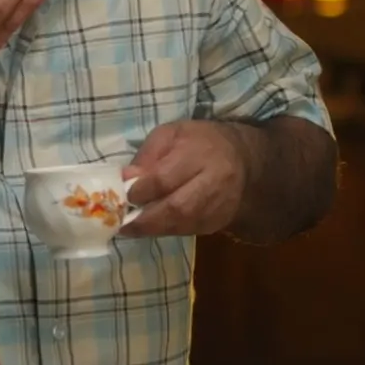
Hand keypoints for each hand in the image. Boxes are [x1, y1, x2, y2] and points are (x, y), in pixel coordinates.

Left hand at [121, 120, 246, 237]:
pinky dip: (168, 231)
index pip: (166, 178)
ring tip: (131, 228)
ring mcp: (219, 205)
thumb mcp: (172, 133)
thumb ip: (148, 154)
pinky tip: (153, 227)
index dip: (141, 191)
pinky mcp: (220, 221)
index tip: (122, 195)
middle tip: (121, 224)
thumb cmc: (200, 141)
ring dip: (154, 229)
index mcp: (199, 154)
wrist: (242, 159)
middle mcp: (213, 182)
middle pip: (177, 208)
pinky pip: (190, 231)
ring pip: (183, 224)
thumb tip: (126, 178)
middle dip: (145, 220)